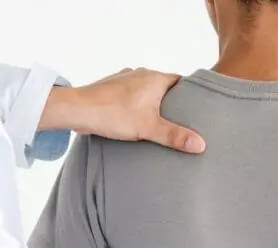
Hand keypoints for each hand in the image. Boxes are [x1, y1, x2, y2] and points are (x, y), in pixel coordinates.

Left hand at [41, 68, 205, 153]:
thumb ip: (175, 136)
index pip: (181, 81)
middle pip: (164, 86)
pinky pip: (129, 95)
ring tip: (157, 121)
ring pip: (145, 90)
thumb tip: (200, 144)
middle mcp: (140, 74)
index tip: (197, 107)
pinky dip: (135, 105)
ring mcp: (123, 79)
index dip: (190, 93)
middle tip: (179, 119)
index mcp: (155, 78)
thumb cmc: (113, 114)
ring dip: (151, 103)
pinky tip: (133, 119)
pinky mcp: (110, 88)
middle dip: (171, 101)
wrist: (77, 110)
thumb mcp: (149, 128)